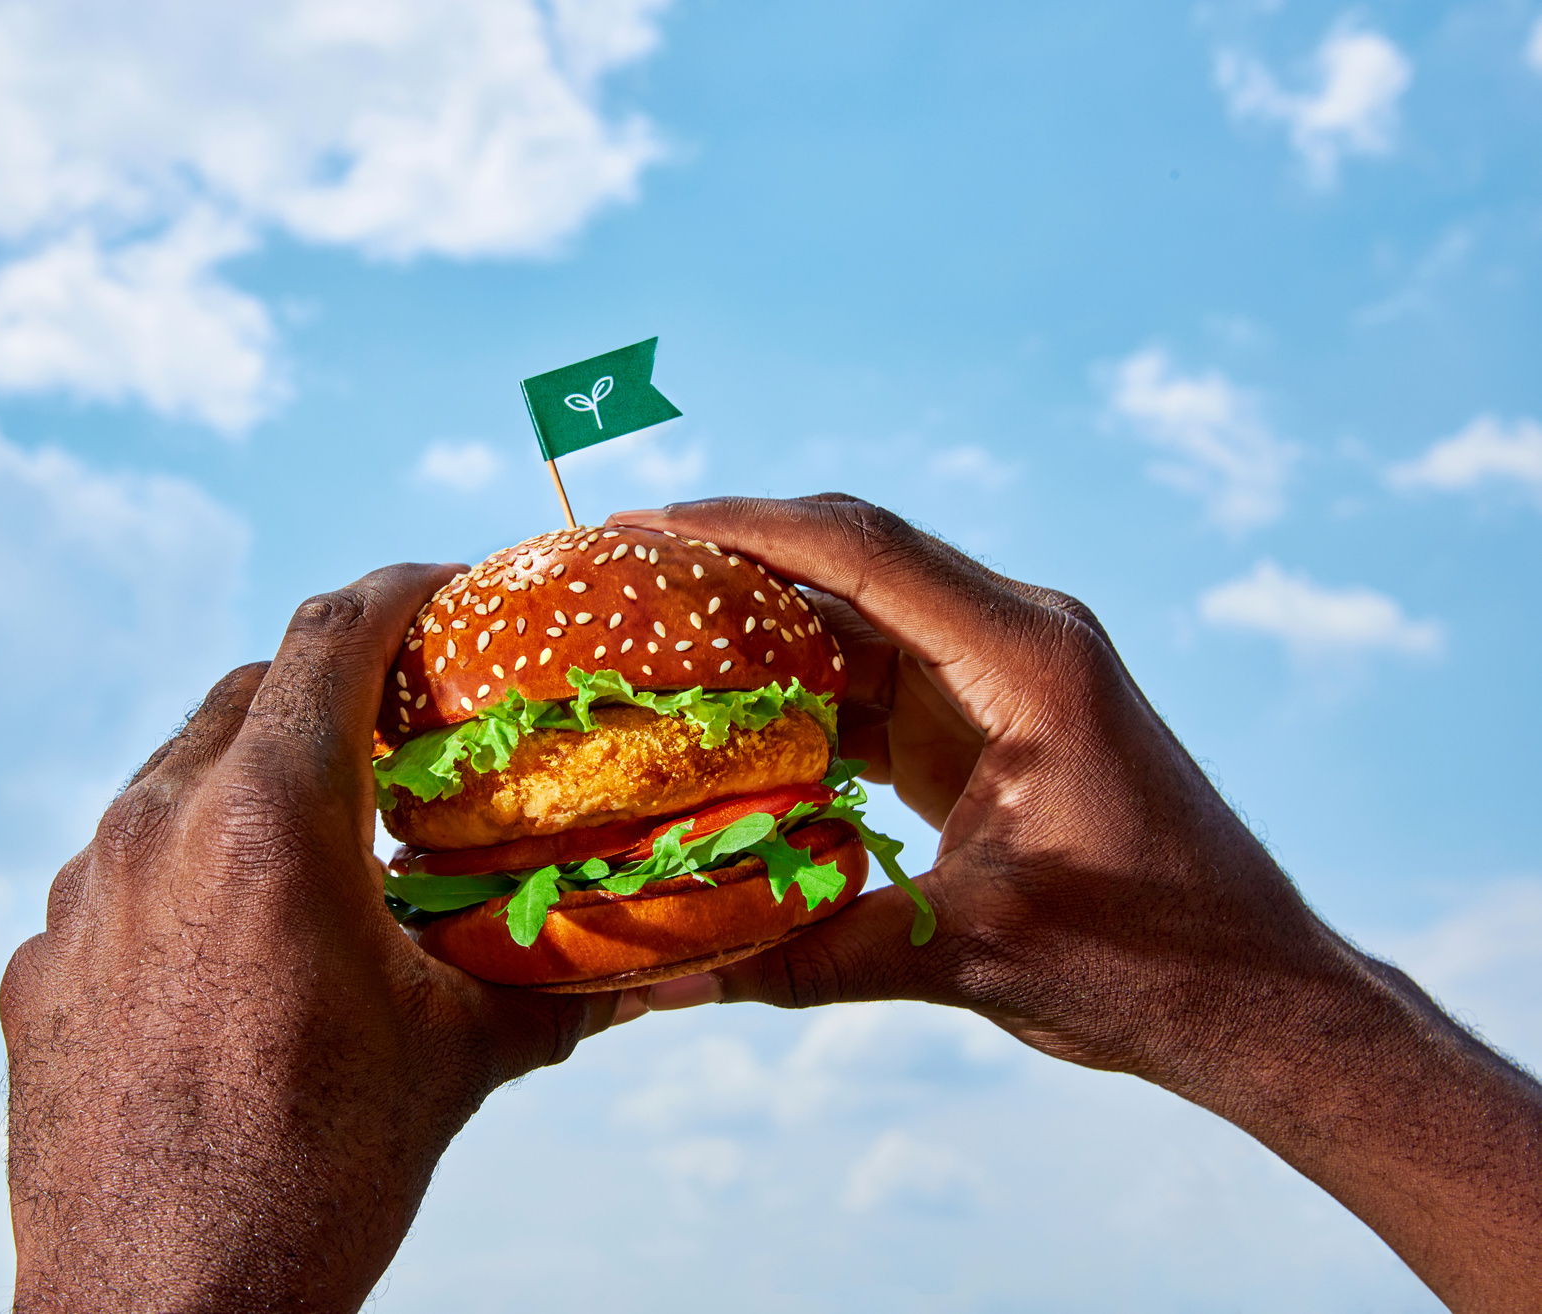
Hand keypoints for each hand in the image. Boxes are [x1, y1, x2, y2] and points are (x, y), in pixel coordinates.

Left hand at [0, 565, 618, 1312]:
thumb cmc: (316, 1184)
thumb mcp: (457, 1065)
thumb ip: (562, 985)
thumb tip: (666, 963)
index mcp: (268, 824)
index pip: (333, 633)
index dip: (402, 590)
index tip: (450, 592)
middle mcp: (155, 829)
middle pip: (252, 688)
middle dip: (336, 685)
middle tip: (408, 723)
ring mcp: (80, 894)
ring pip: (174, 772)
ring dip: (255, 770)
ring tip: (326, 833)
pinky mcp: (40, 960)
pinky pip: (119, 866)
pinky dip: (187, 862)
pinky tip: (236, 938)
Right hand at [610, 495, 1541, 1310]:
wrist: (1251, 993)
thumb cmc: (1149, 960)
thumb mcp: (967, 952)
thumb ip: (814, 954)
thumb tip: (667, 981)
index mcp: (1026, 658)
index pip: (862, 553)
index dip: (745, 528)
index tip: (646, 524)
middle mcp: (1017, 641)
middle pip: (855, 560)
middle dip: (737, 558)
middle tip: (623, 567)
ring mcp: (1005, 680)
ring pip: (861, 617)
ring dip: (764, 622)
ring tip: (652, 630)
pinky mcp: (993, 725)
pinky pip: (880, 678)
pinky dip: (803, 687)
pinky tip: (727, 712)